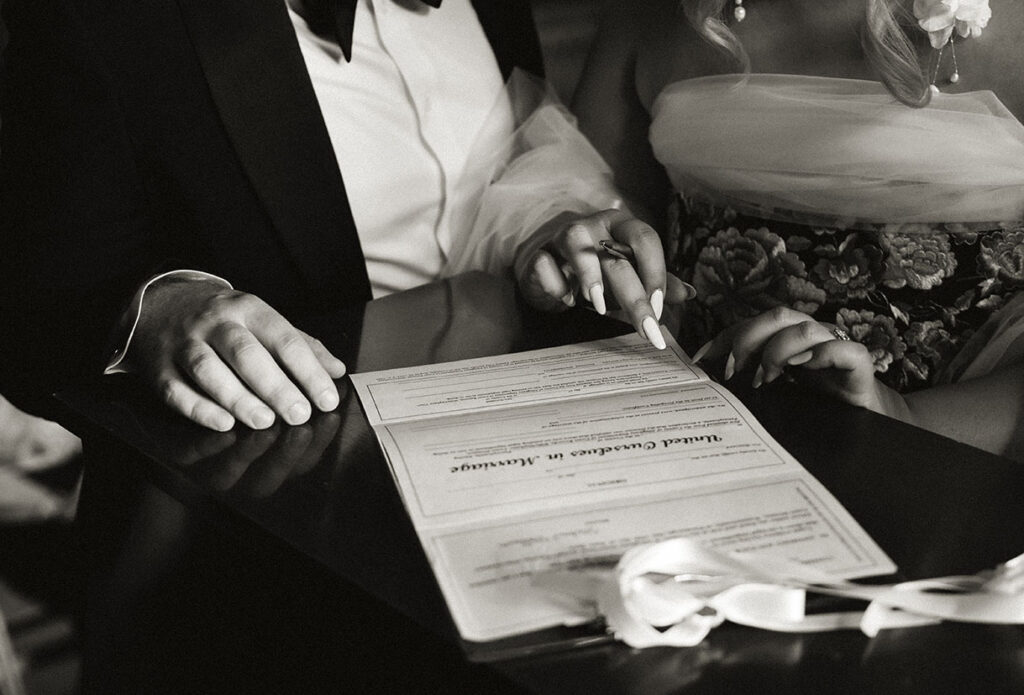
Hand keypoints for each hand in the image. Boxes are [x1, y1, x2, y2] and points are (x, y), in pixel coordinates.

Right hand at [129, 278, 345, 430]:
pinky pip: (175, 389)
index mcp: (249, 309)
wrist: (161, 302)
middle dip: (275, 386)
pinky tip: (222, 423)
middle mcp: (215, 323)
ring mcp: (184, 343)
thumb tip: (336, 370)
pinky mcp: (158, 366)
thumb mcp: (263, 320)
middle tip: (299, 414)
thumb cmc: (225, 319)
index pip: (283, 338)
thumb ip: (301, 345)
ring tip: (264, 421)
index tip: (326, 399)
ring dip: (238, 398)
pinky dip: (198, 408)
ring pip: (208, 370)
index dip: (307, 370)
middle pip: (245, 353)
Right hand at [515, 209, 694, 349]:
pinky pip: (545, 264)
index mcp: (622, 227)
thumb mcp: (630, 274)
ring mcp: (563, 237)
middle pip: (616, 256)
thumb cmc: (597, 269)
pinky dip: (556, 284)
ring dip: (590, 277)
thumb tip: (688, 294)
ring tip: (599, 307)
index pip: (645, 238)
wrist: (551, 265)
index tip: (659, 307)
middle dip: (634, 297)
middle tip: (647, 329)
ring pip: (577, 245)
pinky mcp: (539, 254)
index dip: (655, 271)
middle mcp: (594, 226)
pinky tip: (566, 299)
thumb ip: (657, 283)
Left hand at [696, 306, 904, 414]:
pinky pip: (844, 349)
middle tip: (734, 371)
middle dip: (748, 339)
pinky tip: (803, 369)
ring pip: (805, 328)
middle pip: (776, 316)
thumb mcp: (775, 392)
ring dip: (778, 351)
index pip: (751, 325)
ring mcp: (836, 347)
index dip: (724, 338)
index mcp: (787, 339)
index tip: (701, 361)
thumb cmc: (817, 406)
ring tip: (766, 380)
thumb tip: (710, 382)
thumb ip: (749, 381)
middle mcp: (810, 337)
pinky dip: (821, 355)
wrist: (868, 421)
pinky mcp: (859, 365)